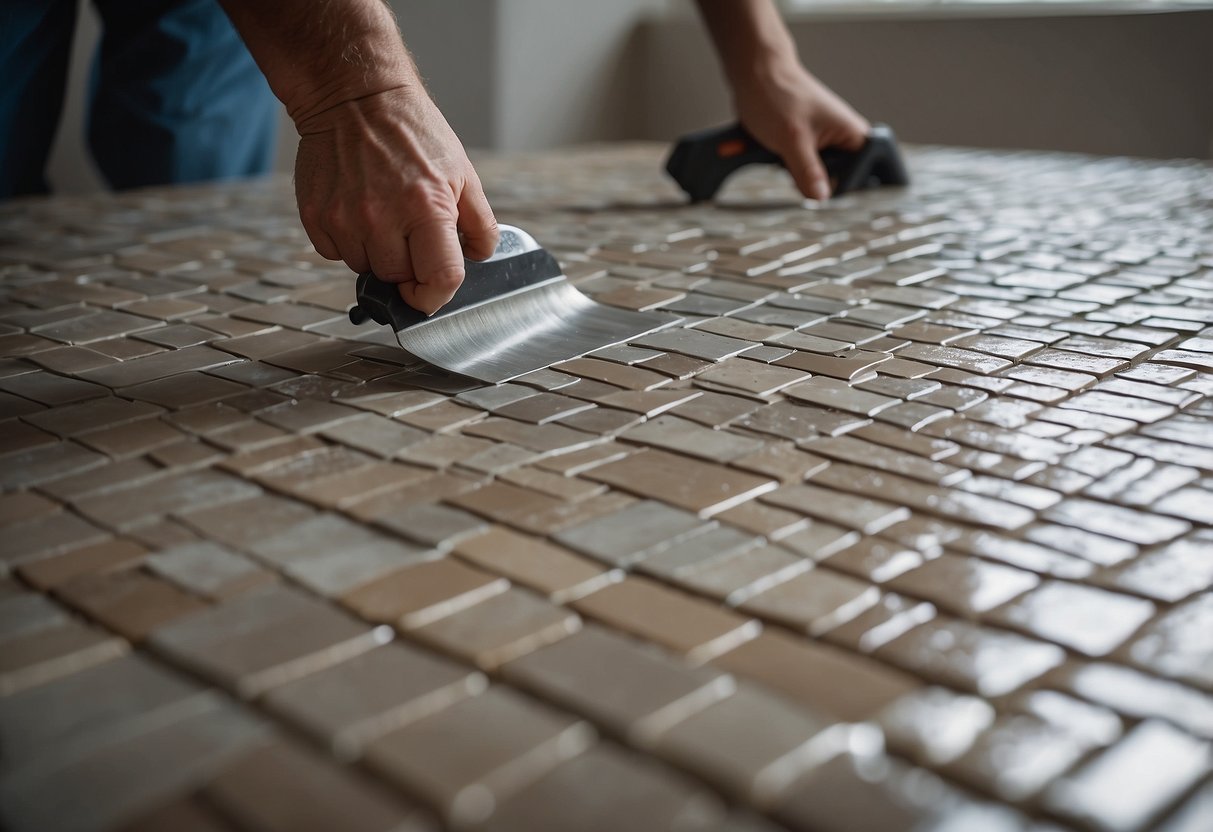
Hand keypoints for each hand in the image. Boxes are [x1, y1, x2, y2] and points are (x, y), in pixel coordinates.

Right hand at [293, 86, 497, 314]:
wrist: (353, 97)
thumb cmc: (411, 132)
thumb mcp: (462, 172)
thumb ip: (480, 222)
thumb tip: (480, 256)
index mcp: (427, 209)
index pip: (439, 280)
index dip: (438, 296)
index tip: (432, 293)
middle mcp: (382, 219)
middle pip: (399, 279)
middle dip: (408, 266)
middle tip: (408, 231)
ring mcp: (344, 220)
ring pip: (365, 269)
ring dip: (376, 253)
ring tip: (381, 212)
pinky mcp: (316, 217)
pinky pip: (336, 254)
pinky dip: (348, 241)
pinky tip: (356, 208)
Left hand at [731, 60, 869, 200]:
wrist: (754, 72)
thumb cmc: (777, 95)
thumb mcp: (792, 140)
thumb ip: (808, 172)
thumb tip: (822, 198)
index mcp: (850, 134)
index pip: (863, 173)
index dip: (845, 184)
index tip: (823, 186)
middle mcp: (840, 139)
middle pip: (834, 179)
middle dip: (810, 179)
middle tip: (795, 162)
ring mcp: (821, 141)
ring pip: (812, 175)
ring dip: (792, 171)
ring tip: (781, 149)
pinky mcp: (804, 142)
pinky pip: (797, 166)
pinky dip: (782, 163)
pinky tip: (772, 150)